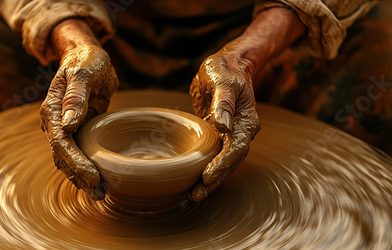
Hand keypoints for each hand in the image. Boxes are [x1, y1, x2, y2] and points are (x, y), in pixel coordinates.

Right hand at [40, 19, 118, 199]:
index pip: (61, 142)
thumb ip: (76, 97)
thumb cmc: (87, 61)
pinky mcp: (76, 130)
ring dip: (80, 177)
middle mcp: (54, 122)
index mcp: (52, 109)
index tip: (93, 176)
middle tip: (99, 193)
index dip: (75, 162)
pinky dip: (83, 168)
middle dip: (79, 176)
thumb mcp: (84, 73)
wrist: (87, 57)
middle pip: (63, 156)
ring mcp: (64, 128)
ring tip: (98, 194)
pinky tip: (96, 180)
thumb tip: (68, 124)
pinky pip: (76, 153)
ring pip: (67, 159)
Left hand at [188, 7, 306, 200]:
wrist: (228, 64)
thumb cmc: (225, 69)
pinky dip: (205, 168)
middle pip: (230, 163)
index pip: (235, 149)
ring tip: (194, 195)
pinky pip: (213, 155)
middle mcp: (240, 132)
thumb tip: (222, 126)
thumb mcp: (223, 81)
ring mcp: (230, 135)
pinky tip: (193, 179)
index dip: (222, 165)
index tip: (207, 177)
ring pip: (222, 163)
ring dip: (210, 179)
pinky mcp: (218, 134)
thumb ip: (223, 103)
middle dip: (215, 180)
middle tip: (196, 195)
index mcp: (246, 122)